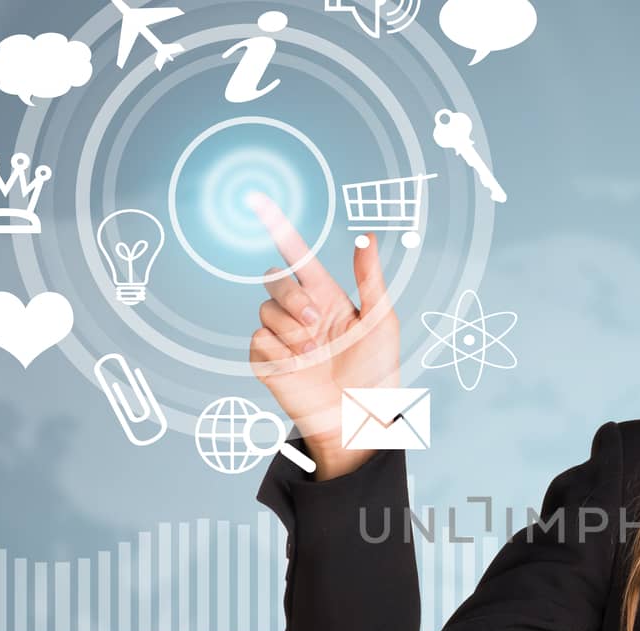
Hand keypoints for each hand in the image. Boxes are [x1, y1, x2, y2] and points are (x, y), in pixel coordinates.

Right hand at [245, 191, 401, 474]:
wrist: (358, 420)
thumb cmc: (376, 375)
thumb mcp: (381, 323)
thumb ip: (370, 279)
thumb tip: (367, 236)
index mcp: (327, 298)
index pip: (298, 256)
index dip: (278, 228)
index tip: (258, 201)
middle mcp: (301, 313)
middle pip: (274, 278)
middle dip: (290, 296)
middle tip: (313, 321)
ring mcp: (282, 337)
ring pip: (265, 309)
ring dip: (290, 329)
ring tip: (313, 353)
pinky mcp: (266, 360)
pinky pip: (258, 338)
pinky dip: (279, 351)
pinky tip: (298, 366)